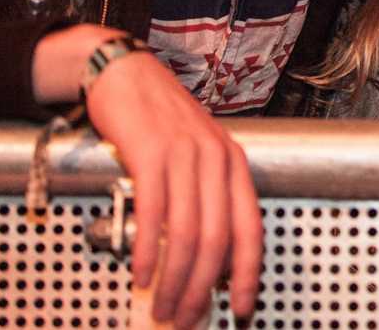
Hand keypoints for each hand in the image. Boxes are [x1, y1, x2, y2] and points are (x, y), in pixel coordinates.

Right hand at [85, 54, 261, 327]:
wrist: (127, 74)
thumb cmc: (161, 119)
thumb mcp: (198, 154)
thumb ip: (206, 197)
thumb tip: (206, 257)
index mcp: (234, 164)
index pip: (251, 228)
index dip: (250, 273)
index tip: (243, 308)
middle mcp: (216, 160)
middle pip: (217, 239)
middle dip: (203, 288)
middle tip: (186, 318)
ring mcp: (185, 156)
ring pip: (186, 233)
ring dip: (174, 279)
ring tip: (162, 307)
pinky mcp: (150, 153)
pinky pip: (152, 214)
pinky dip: (147, 252)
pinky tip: (141, 275)